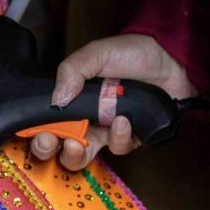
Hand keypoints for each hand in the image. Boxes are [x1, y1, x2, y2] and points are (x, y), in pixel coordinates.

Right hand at [31, 34, 195, 169]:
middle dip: (49, 151)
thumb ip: (72, 71)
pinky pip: (118, 147)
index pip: (48, 122)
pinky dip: (118, 136)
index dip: (38, 133)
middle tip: (49, 143)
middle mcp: (87, 118)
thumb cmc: (133, 53)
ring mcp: (107, 131)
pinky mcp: (130, 138)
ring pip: (85, 156)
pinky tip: (123, 120)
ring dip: (76, 154)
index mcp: (73, 99)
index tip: (38, 134)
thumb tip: (56, 99)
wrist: (172, 59)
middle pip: (59, 145)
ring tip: (76, 143)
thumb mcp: (97, 54)